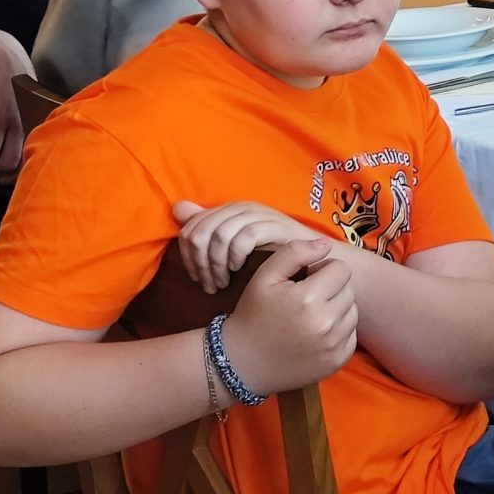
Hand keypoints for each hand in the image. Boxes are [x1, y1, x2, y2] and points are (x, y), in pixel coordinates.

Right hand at [0, 29, 33, 180]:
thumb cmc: (4, 70)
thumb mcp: (21, 89)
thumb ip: (24, 106)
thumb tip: (16, 126)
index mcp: (38, 115)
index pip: (37, 151)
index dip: (21, 167)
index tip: (8, 171)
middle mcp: (31, 121)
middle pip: (21, 163)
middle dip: (5, 174)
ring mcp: (16, 121)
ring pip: (6, 162)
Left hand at [174, 200, 314, 294]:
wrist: (316, 257)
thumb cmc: (274, 253)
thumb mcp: (235, 242)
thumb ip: (208, 225)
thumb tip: (177, 208)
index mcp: (229, 209)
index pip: (192, 226)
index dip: (188, 256)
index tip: (197, 278)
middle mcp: (241, 207)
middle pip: (202, 232)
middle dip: (200, 264)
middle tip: (209, 286)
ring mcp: (258, 214)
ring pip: (220, 236)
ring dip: (216, 266)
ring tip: (222, 284)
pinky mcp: (274, 225)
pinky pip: (244, 237)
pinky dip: (236, 256)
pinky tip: (238, 270)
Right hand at [220, 239, 358, 396]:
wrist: (242, 364)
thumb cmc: (253, 315)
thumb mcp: (264, 276)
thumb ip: (295, 253)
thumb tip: (326, 244)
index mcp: (308, 298)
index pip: (341, 269)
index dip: (323, 270)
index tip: (306, 281)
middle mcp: (325, 323)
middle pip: (348, 290)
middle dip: (330, 290)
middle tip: (305, 300)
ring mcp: (333, 345)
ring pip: (352, 311)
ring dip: (336, 310)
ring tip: (309, 317)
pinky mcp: (337, 361)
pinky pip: (351, 334)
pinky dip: (338, 331)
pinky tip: (315, 334)